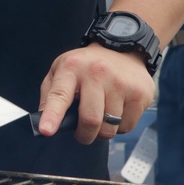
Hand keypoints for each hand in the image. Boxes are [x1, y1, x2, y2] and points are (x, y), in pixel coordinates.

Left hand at [36, 43, 153, 142]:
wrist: (121, 49)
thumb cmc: (86, 65)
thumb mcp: (61, 70)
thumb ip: (50, 94)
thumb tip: (44, 120)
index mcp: (72, 68)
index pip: (60, 95)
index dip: (53, 115)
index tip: (46, 131)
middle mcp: (96, 73)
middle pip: (90, 119)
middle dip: (84, 135)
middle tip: (82, 134)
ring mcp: (120, 83)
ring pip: (109, 127)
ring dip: (102, 131)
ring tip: (101, 115)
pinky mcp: (139, 94)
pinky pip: (126, 127)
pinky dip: (119, 127)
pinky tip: (116, 111)